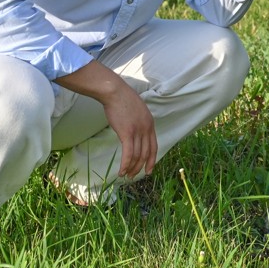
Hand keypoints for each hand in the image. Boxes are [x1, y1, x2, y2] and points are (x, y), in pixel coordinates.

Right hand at [56, 61, 156, 179]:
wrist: (115, 92)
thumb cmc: (122, 100)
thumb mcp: (137, 111)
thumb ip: (138, 123)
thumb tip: (134, 133)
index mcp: (150, 123)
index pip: (154, 146)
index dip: (152, 159)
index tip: (149, 169)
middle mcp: (147, 128)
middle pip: (146, 153)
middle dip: (141, 166)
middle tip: (134, 175)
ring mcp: (138, 131)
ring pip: (137, 155)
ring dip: (132, 168)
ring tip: (126, 175)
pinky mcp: (127, 133)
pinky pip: (128, 153)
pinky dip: (126, 164)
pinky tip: (121, 171)